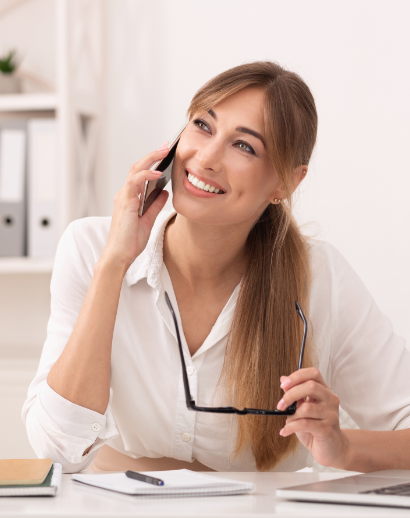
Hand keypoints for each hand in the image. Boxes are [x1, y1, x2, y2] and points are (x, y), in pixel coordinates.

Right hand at [101, 145, 169, 269]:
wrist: (120, 255)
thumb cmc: (130, 241)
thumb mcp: (148, 220)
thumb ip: (155, 205)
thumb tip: (164, 192)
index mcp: (129, 198)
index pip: (140, 174)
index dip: (152, 162)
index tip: (165, 153)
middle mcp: (124, 194)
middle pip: (137, 167)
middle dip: (153, 155)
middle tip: (167, 145)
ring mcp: (123, 196)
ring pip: (135, 170)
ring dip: (150, 159)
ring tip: (164, 151)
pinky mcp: (125, 202)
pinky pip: (134, 182)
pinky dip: (146, 175)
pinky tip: (158, 173)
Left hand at [277, 367, 347, 467]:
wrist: (331, 449)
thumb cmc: (315, 427)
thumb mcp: (302, 408)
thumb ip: (295, 394)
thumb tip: (283, 379)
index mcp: (324, 390)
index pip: (313, 373)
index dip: (297, 376)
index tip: (283, 385)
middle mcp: (330, 399)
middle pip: (311, 386)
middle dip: (291, 394)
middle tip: (280, 405)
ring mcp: (331, 414)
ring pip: (307, 408)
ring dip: (291, 415)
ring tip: (288, 422)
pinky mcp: (328, 429)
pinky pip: (305, 424)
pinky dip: (291, 427)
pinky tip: (285, 431)